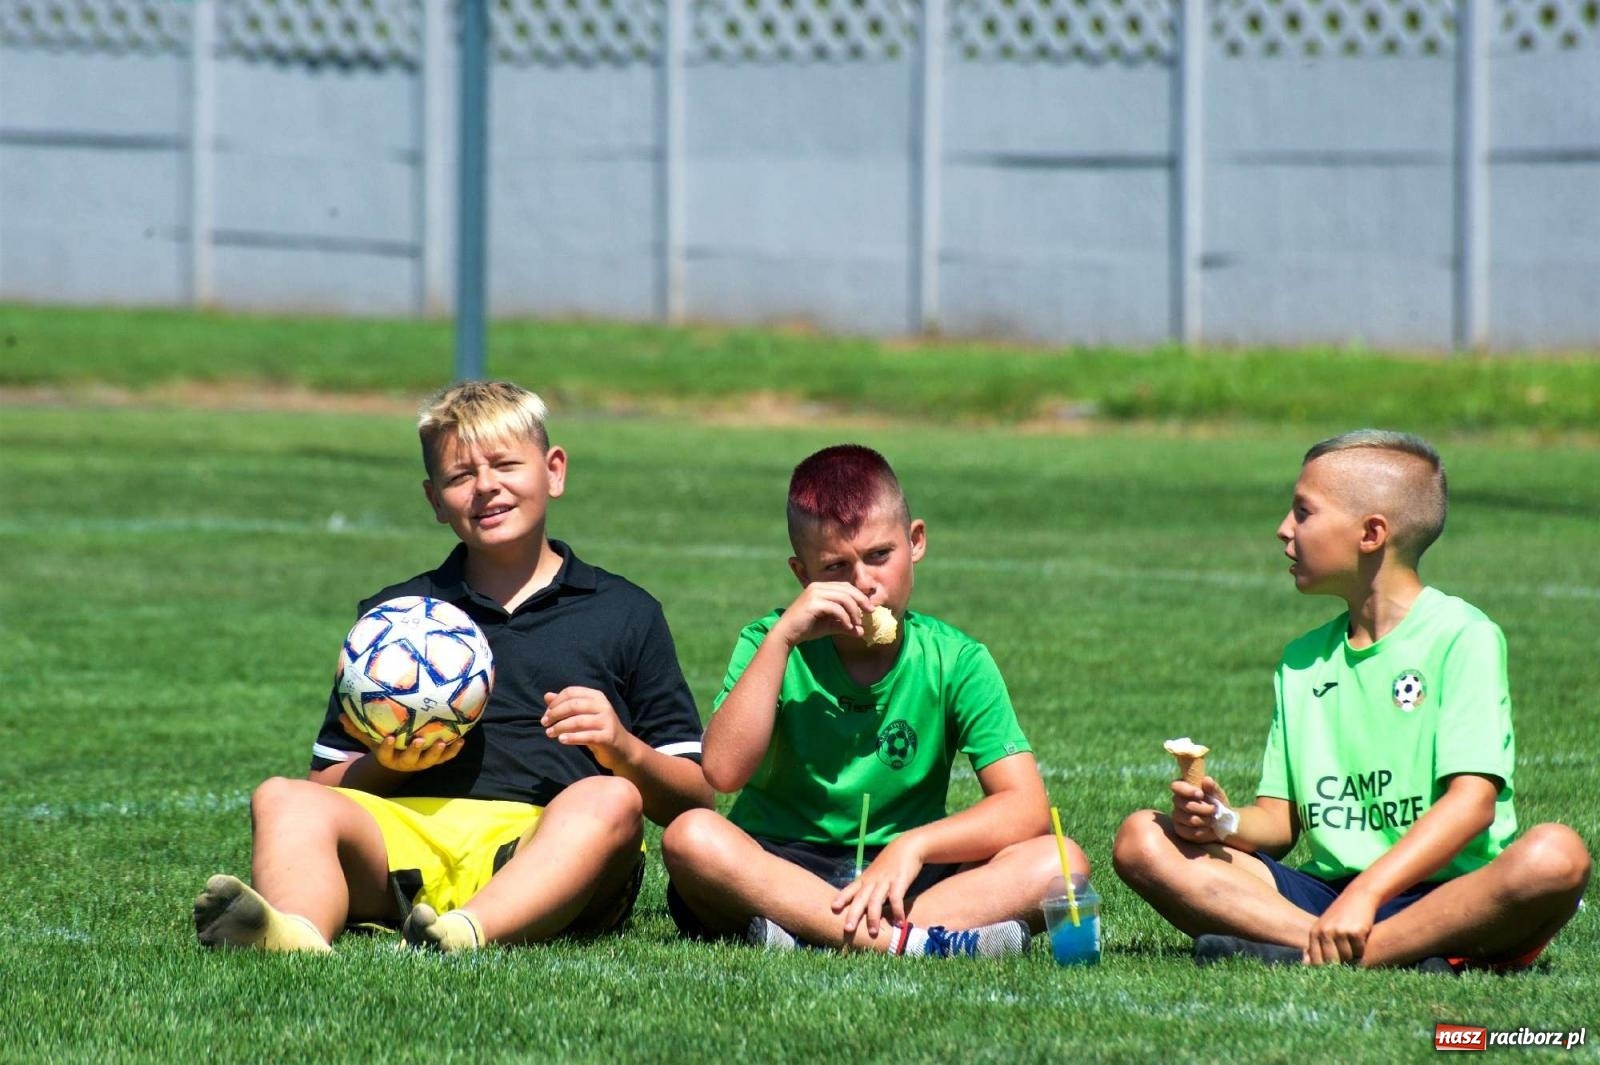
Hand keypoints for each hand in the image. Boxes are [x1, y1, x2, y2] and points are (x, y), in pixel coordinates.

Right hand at [339, 714, 463, 771]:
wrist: (398, 760)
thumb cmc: (384, 744)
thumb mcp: (370, 738)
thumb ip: (357, 729)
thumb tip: (340, 715)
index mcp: (388, 757)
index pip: (385, 754)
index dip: (387, 747)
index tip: (389, 737)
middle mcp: (405, 762)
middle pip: (410, 760)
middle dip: (415, 751)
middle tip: (419, 740)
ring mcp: (421, 763)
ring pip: (429, 761)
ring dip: (437, 752)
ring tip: (443, 741)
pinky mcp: (434, 761)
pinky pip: (445, 758)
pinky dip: (453, 751)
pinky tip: (462, 740)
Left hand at [542, 687, 637, 769]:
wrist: (621, 748)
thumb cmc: (598, 729)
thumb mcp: (583, 714)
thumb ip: (566, 704)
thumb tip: (547, 696)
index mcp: (596, 696)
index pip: (571, 692)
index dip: (555, 702)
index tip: (546, 714)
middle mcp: (603, 706)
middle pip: (573, 705)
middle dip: (555, 714)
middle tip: (545, 723)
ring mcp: (607, 721)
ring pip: (578, 721)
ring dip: (560, 727)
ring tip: (550, 733)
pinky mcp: (608, 737)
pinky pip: (586, 736)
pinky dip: (572, 738)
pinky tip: (561, 740)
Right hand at [772, 583, 874, 647]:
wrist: (786, 634)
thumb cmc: (806, 629)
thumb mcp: (829, 626)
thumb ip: (845, 625)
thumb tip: (862, 631)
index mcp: (821, 587)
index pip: (846, 587)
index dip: (859, 596)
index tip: (870, 608)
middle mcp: (817, 587)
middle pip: (847, 589)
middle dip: (861, 601)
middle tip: (870, 612)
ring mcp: (814, 593)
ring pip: (843, 598)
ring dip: (853, 611)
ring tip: (857, 623)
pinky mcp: (813, 603)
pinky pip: (835, 608)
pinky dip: (845, 618)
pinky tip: (847, 626)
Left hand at [832, 836, 924, 940]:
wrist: (907, 846)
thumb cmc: (890, 862)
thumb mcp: (875, 872)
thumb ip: (868, 886)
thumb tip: (861, 904)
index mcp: (865, 879)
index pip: (850, 889)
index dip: (841, 898)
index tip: (833, 908)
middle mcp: (872, 880)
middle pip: (860, 898)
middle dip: (853, 913)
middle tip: (848, 929)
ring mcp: (885, 881)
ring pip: (876, 900)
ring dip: (873, 917)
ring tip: (872, 932)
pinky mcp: (900, 881)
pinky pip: (896, 898)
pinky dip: (897, 911)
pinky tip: (899, 923)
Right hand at [1170, 776, 1229, 843]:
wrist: (1223, 822)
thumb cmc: (1218, 803)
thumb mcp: (1217, 794)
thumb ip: (1212, 787)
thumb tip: (1207, 780)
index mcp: (1183, 788)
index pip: (1176, 786)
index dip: (1187, 791)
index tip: (1201, 794)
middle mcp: (1177, 802)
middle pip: (1186, 805)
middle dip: (1204, 809)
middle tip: (1214, 809)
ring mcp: (1177, 816)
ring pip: (1190, 819)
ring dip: (1206, 820)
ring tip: (1213, 820)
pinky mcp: (1180, 830)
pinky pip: (1190, 832)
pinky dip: (1203, 831)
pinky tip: (1208, 828)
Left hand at [1305, 890, 1376, 965]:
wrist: (1358, 896)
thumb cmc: (1340, 916)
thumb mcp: (1324, 927)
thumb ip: (1316, 945)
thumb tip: (1305, 964)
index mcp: (1314, 933)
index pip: (1316, 961)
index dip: (1324, 970)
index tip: (1332, 972)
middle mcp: (1325, 932)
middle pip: (1332, 962)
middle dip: (1340, 965)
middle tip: (1347, 962)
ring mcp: (1340, 932)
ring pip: (1347, 958)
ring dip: (1353, 956)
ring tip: (1354, 947)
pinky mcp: (1356, 931)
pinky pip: (1359, 951)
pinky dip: (1362, 949)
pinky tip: (1362, 939)